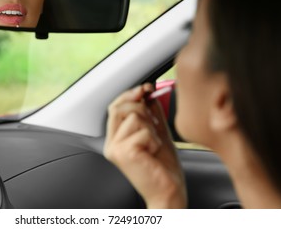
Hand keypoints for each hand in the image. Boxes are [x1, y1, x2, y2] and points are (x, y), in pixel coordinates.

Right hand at [104, 83, 186, 207]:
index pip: (115, 107)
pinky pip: (143, 131)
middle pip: (120, 107)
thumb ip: (151, 113)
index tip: (147, 88)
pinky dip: (154, 139)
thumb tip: (148, 92)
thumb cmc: (163, 167)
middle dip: (142, 108)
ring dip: (151, 128)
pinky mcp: (124, 153)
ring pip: (134, 117)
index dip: (130, 94)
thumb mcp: (157, 133)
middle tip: (154, 124)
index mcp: (116, 138)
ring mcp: (115, 149)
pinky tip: (154, 152)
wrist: (169, 192)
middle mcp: (111, 143)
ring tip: (154, 144)